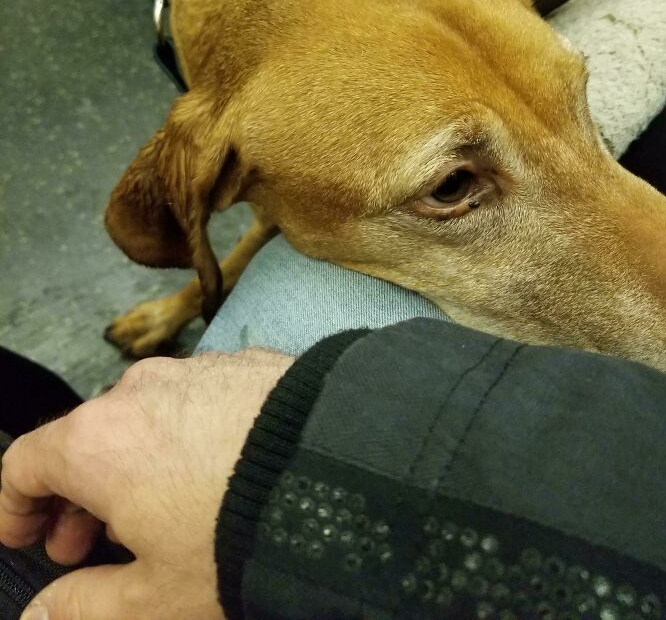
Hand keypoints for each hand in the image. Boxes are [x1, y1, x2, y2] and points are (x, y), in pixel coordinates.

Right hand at [0, 349, 291, 619]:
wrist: (342, 476)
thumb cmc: (241, 537)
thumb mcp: (153, 596)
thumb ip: (83, 606)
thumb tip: (42, 615)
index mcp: (100, 441)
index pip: (25, 462)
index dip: (16, 504)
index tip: (27, 533)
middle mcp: (141, 391)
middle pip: (85, 438)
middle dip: (76, 494)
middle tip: (86, 544)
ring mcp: (196, 370)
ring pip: (143, 417)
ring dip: (133, 463)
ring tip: (155, 512)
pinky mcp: (245, 363)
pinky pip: (196, 400)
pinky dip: (185, 435)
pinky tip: (214, 473)